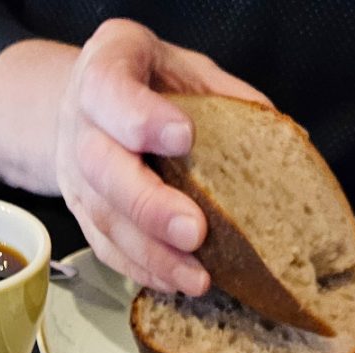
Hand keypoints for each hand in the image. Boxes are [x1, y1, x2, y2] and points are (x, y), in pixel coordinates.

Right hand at [55, 20, 268, 294]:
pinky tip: (173, 281)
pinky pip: (105, 248)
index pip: (112, 93)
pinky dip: (141, 269)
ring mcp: (75, 175)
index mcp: (105, 70)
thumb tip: (279, 141)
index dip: (143, 119)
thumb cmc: (145, 82)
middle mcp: (80, 125)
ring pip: (105, 219)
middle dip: (150, 206)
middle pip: (104, 170)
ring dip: (152, 254)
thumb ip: (222, 96)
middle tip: (195, 232)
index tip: (183, 138)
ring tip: (196, 277)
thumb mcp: (182, 68)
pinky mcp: (81, 214)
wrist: (85, 102)